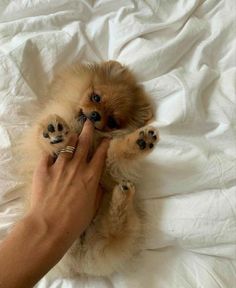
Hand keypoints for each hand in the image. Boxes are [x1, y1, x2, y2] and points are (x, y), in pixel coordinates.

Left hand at [29, 120, 109, 248]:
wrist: (49, 226)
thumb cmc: (75, 220)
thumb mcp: (93, 207)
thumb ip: (97, 191)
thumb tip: (97, 182)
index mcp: (91, 176)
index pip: (100, 155)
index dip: (104, 145)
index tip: (105, 139)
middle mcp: (77, 167)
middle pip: (84, 144)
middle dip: (88, 131)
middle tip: (89, 122)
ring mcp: (59, 167)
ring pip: (67, 146)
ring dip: (71, 139)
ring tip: (73, 134)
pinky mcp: (44, 170)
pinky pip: (49, 156)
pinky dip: (52, 152)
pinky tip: (54, 151)